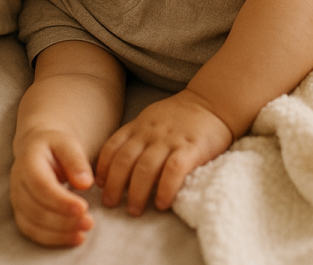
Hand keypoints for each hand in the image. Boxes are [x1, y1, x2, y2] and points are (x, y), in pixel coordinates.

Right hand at [10, 129, 95, 246]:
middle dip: (63, 220)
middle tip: (89, 222)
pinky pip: (33, 232)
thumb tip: (85, 183)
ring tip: (83, 232)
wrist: (36, 147)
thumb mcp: (68, 143)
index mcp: (27, 161)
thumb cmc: (55, 145)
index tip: (83, 208)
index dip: (61, 201)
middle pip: (36, 209)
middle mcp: (18, 183)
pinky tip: (74, 237)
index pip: (41, 186)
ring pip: (33, 225)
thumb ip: (76, 161)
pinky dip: (53, 238)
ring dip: (59, 233)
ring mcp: (17, 200)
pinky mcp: (21, 213)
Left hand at [95, 89, 232, 214]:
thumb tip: (119, 166)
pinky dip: (165, 189)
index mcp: (139, 125)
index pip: (113, 146)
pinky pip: (173, 170)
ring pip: (145, 168)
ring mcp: (170, 140)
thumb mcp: (152, 118)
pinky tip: (162, 203)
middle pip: (125, 161)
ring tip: (134, 210)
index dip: (103, 168)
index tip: (100, 185)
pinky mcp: (190, 148)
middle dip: (114, 185)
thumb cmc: (180, 116)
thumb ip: (136, 137)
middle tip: (111, 204)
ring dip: (136, 192)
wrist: (212, 102)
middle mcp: (150, 132)